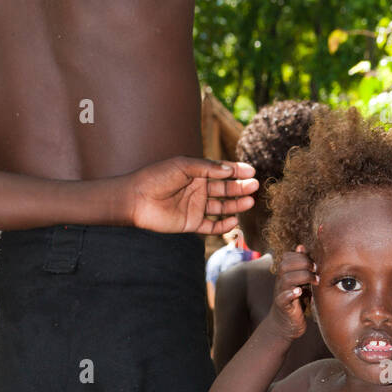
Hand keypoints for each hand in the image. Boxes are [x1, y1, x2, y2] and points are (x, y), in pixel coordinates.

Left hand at [126, 157, 257, 235]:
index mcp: (196, 173)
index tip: (251, 171)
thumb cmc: (156, 177)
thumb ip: (207, 168)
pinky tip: (233, 220)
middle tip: (254, 186)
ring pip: (221, 207)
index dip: (236, 171)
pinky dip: (223, 224)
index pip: (220, 172)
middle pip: (224, 189)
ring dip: (236, 205)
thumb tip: (229, 170)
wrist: (137, 200)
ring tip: (250, 201)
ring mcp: (195, 207)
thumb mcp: (183, 166)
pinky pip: (212, 225)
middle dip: (239, 187)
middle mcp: (197, 189)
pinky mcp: (191, 223)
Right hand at [269, 246, 318, 339]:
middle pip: (285, 264)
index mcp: (284, 274)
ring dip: (302, 277)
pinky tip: (299, 292)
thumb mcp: (300, 282)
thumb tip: (301, 247)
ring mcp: (280, 293)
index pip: (288, 256)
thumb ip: (302, 267)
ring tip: (314, 281)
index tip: (315, 263)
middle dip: (303, 264)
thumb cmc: (296, 302)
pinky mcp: (283, 306)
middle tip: (316, 270)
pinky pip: (283, 298)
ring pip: (285, 279)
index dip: (302, 256)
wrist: (284, 325)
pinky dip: (291, 294)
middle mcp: (280, 281)